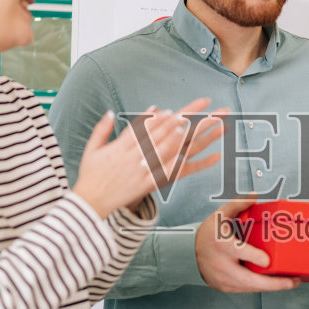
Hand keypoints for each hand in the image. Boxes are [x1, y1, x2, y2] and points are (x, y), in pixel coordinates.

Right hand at [73, 97, 225, 218]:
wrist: (89, 202)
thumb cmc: (90, 175)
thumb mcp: (92, 148)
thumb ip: (102, 129)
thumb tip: (112, 112)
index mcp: (125, 144)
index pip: (151, 125)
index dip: (170, 116)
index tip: (186, 109)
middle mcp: (139, 153)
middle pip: (171, 132)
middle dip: (193, 117)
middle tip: (211, 106)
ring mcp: (147, 168)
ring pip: (179, 148)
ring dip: (200, 136)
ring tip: (219, 125)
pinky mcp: (152, 183)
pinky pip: (178, 173)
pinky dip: (196, 164)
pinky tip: (214, 156)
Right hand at [195, 194, 301, 293]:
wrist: (190, 252)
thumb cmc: (209, 234)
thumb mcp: (221, 214)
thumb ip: (238, 204)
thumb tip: (254, 196)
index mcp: (222, 244)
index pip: (239, 252)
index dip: (255, 257)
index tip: (268, 260)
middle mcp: (222, 264)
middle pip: (248, 279)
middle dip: (273, 283)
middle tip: (292, 281)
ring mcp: (223, 279)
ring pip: (250, 288)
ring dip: (272, 287)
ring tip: (291, 283)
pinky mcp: (225, 287)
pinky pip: (246, 290)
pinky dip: (262, 287)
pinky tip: (276, 284)